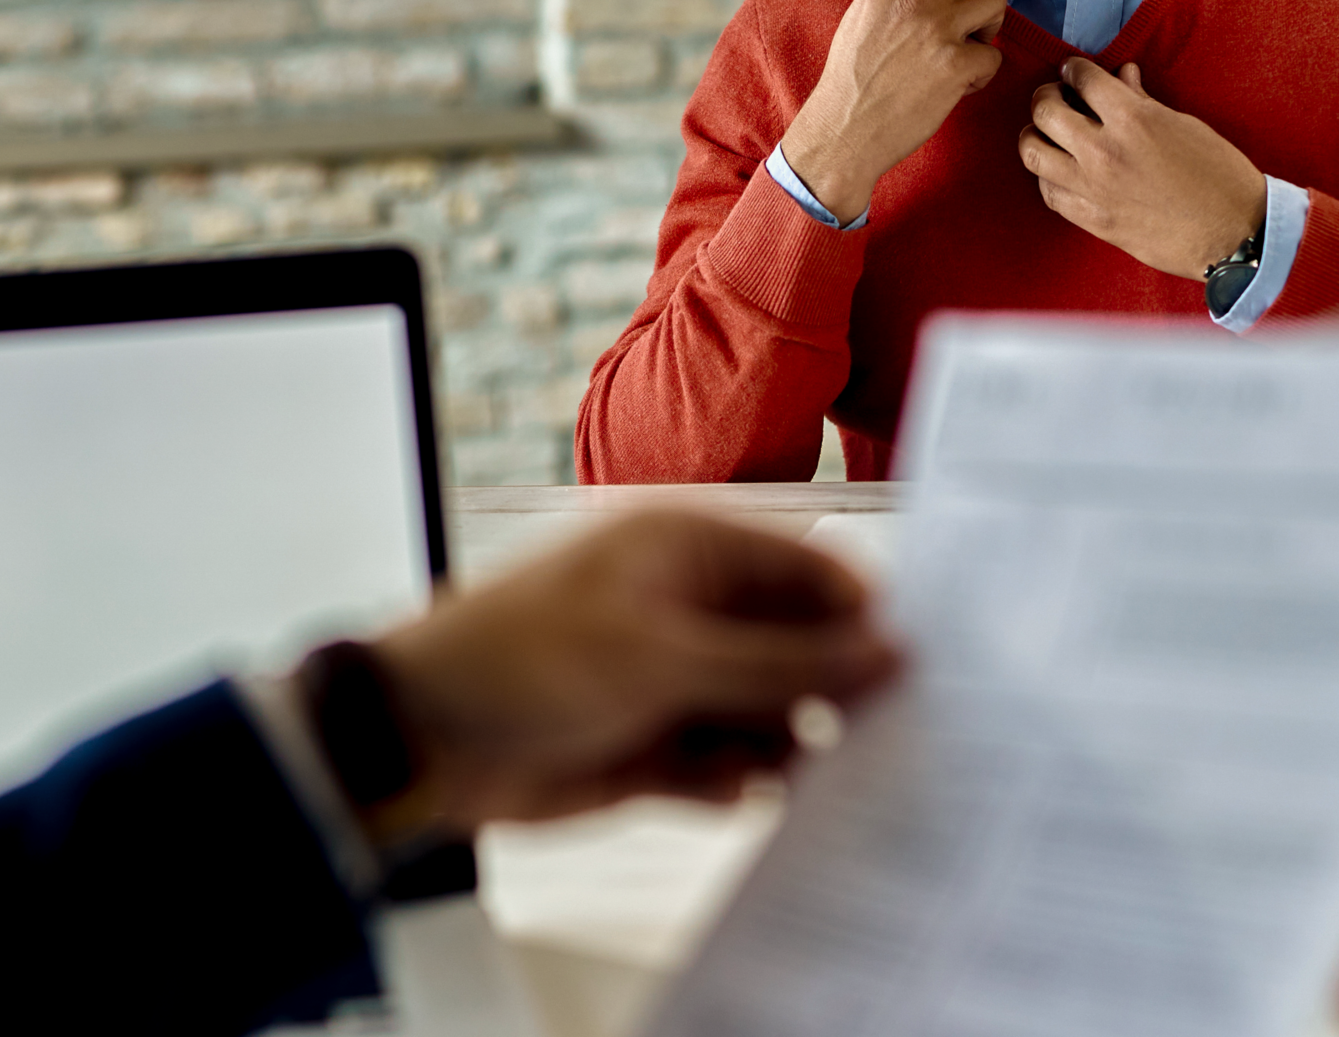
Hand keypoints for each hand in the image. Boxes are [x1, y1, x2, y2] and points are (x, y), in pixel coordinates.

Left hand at [369, 511, 900, 831]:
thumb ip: (782, 661)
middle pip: (802, 648)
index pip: (813, 573)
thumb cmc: (524, 660)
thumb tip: (887, 651)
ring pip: (775, 715)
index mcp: (695, 550)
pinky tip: (716, 787)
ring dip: (786, 745)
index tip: (914, 670)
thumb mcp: (666, 657)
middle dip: (834, 691)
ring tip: (776, 768)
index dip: (864, 618)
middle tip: (872, 735)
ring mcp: (681, 679)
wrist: (423, 740)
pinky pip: (734, 766)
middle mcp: (696, 610)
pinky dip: (735, 781)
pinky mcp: (663, 747)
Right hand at [780, 0, 1007, 223]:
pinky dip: (982, 72)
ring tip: (967, 49)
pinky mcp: (957, 65)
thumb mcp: (860, 17)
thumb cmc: (851, 81)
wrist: (843, 131)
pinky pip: (994, 55)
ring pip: (996, 1)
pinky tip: (958, 85)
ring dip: (989, 26)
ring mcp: (938, 30)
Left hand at [1017, 58, 1265, 277]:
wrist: (1233, 234)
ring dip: (1036, 134)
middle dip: (1046, 95)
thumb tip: (1121, 75)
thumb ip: (1142, 100)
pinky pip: (1048, 192)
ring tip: (1048, 132)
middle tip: (1057, 96)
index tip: (1074, 71)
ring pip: (1033, 152)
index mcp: (1132, 119)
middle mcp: (1103, 151)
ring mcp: (1092, 188)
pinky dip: (1047, 175)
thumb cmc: (1219, 175)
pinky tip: (1059, 168)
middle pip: (1044, 111)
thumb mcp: (1184, 125)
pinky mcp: (1091, 220)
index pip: (1082, 78)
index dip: (1074, 68)